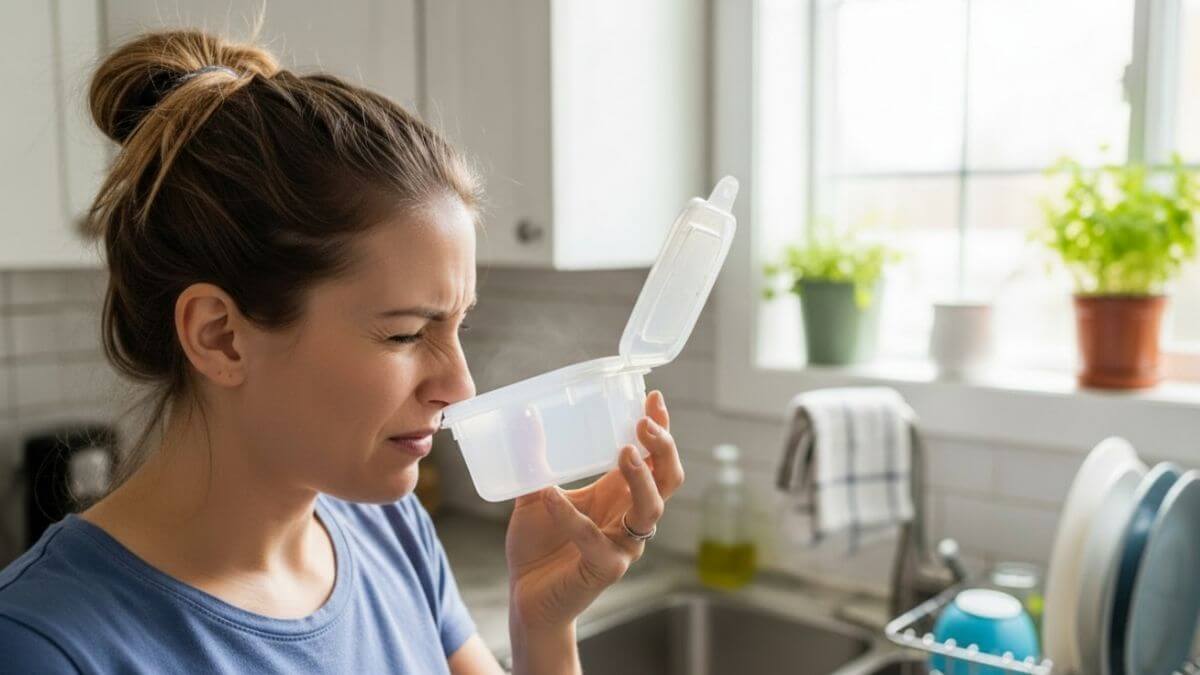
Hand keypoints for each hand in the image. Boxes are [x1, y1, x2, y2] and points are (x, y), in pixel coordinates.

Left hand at [504, 390, 683, 631]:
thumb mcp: (534, 494)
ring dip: (641, 478)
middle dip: (663, 449)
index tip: (653, 397)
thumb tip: (523, 417)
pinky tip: (549, 496)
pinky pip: (593, 538)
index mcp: (618, 493)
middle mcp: (627, 516)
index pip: (652, 457)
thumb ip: (533, 461)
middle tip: (644, 422)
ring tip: (622, 452)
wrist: (525, 596)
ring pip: (650, 509)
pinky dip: (570, 515)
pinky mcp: (605, 568)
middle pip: (668, 479)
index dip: (660, 428)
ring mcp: (622, 544)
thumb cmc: (538, 546)